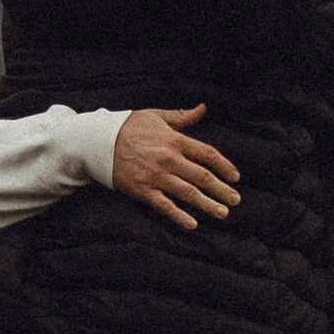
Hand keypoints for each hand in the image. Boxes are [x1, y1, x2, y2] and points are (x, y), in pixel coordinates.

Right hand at [112, 104, 240, 228]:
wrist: (97, 141)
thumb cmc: (128, 127)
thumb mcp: (156, 116)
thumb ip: (182, 116)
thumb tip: (203, 108)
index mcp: (174, 140)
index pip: (207, 154)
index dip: (225, 166)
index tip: (235, 177)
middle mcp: (168, 159)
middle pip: (202, 176)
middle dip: (221, 189)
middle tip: (236, 200)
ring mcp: (156, 176)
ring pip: (188, 193)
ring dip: (207, 204)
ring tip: (223, 213)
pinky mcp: (142, 190)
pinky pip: (164, 206)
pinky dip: (179, 216)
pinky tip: (193, 224)